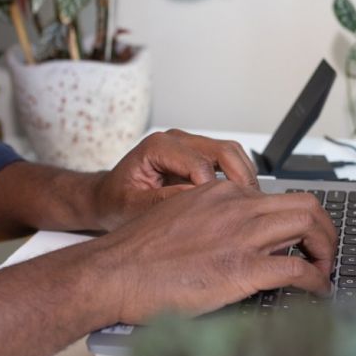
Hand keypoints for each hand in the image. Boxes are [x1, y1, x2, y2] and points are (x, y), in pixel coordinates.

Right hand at [86, 180, 336, 323]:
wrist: (112, 272)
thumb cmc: (138, 255)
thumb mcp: (181, 218)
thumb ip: (214, 221)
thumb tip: (239, 239)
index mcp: (221, 193)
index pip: (277, 197)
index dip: (299, 220)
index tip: (302, 238)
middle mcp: (237, 206)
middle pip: (305, 204)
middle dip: (325, 230)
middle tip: (326, 253)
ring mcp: (241, 236)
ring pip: (309, 226)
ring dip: (327, 251)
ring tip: (325, 271)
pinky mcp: (241, 269)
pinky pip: (297, 269)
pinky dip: (316, 281)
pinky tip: (317, 292)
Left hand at [93, 129, 258, 229]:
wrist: (108, 197)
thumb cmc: (116, 201)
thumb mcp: (133, 206)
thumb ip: (164, 201)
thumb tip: (197, 200)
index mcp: (158, 147)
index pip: (199, 164)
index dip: (212, 191)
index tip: (216, 215)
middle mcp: (176, 140)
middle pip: (224, 150)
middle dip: (240, 180)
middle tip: (246, 208)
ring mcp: (189, 145)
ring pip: (232, 152)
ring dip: (244, 177)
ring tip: (247, 205)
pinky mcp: (198, 155)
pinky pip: (228, 160)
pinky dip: (239, 178)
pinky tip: (239, 200)